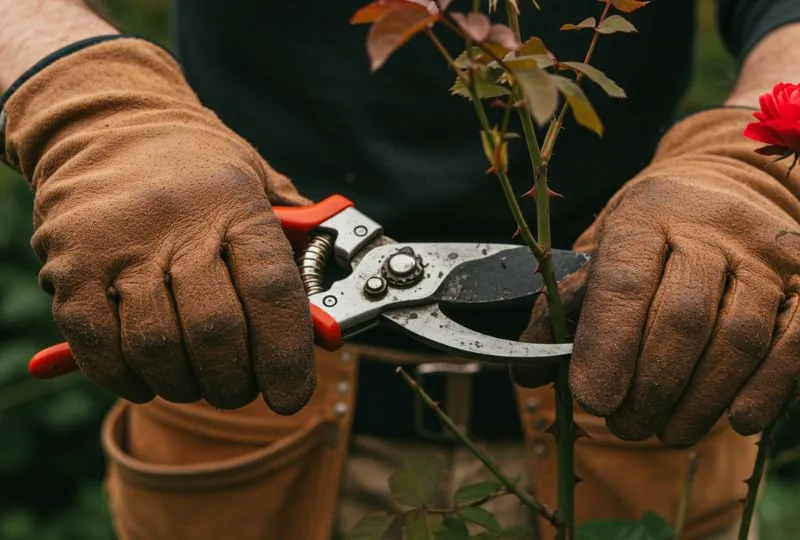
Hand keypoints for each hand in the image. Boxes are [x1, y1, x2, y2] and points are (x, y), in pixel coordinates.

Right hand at [2, 38, 315, 413]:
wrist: (104, 121)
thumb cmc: (196, 165)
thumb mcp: (259, 181)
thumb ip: (296, 241)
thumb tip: (327, 318)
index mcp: (235, 203)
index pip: (271, 291)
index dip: (287, 355)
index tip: (291, 394)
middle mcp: (177, 223)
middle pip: (216, 331)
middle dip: (235, 382)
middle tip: (240, 390)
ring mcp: (118, 246)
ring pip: (158, 348)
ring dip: (184, 385)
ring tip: (196, 381)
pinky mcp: (69, 268)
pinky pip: (99, 347)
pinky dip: (127, 378)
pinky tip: (148, 377)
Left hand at [515, 109, 799, 447]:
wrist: (726, 186)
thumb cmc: (649, 236)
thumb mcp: (598, 253)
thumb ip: (562, 307)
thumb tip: (530, 370)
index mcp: (645, 215)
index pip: (623, 282)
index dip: (607, 347)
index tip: (592, 399)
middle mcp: (710, 227)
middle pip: (683, 317)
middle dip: (650, 386)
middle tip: (624, 425)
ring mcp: (767, 253)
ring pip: (738, 337)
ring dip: (700, 400)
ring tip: (665, 431)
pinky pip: (796, 339)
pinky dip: (768, 387)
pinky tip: (738, 419)